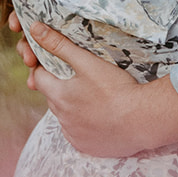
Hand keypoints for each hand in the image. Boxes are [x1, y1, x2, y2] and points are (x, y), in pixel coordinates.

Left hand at [7, 13, 177, 155]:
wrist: (142, 120)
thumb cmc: (116, 89)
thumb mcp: (88, 62)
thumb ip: (60, 45)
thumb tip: (35, 29)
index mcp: (59, 96)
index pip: (38, 78)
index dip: (44, 68)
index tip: (56, 63)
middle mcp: (62, 119)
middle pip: (52, 98)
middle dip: (59, 87)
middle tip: (79, 78)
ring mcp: (74, 135)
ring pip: (65, 117)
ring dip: (72, 107)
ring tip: (93, 97)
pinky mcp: (87, 147)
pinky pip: (78, 133)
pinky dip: (84, 125)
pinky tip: (99, 117)